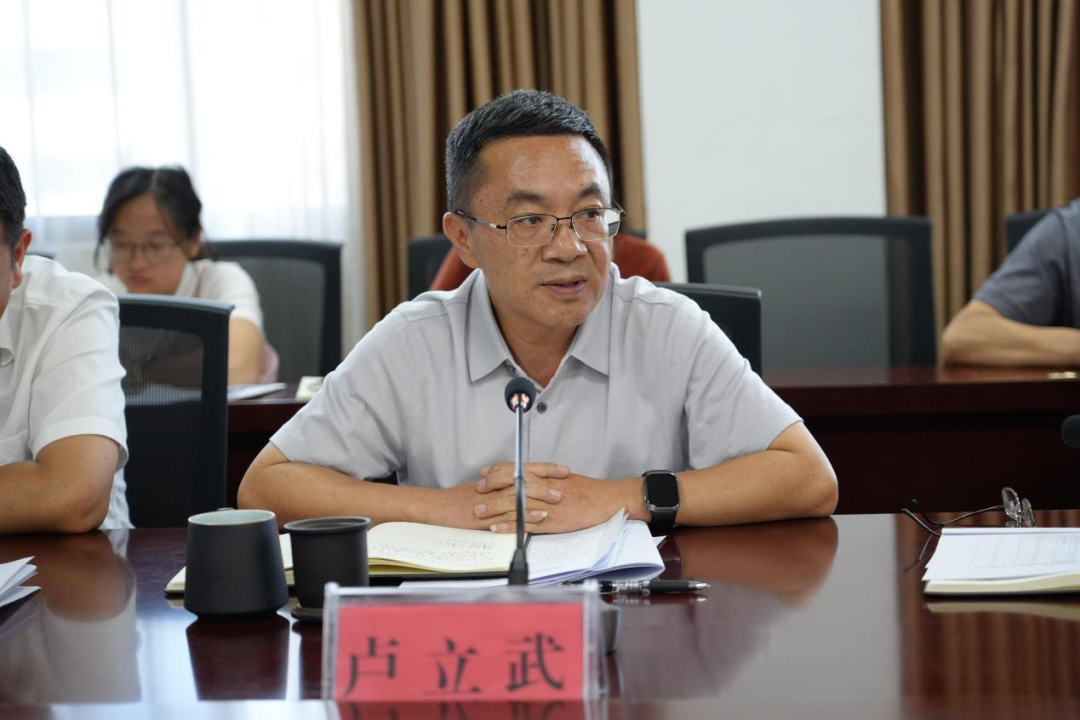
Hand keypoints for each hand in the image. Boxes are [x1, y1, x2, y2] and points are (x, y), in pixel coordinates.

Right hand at [426, 462, 566, 531]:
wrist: (434, 507)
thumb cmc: (455, 501)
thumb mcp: (479, 491)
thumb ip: (498, 490)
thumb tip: (517, 490)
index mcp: (496, 479)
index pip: (525, 468)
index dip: (545, 468)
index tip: (562, 470)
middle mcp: (495, 486)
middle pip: (526, 477)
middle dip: (548, 480)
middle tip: (565, 482)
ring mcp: (491, 500)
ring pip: (520, 493)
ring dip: (541, 495)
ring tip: (558, 498)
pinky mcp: (487, 515)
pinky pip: (509, 513)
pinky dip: (525, 513)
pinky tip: (539, 516)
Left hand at [480, 463, 639, 534]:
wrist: (607, 501)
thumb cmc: (590, 491)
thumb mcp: (566, 480)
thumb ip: (547, 480)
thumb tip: (533, 480)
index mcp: (547, 476)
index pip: (517, 470)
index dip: (498, 471)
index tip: (485, 473)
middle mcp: (544, 488)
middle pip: (511, 485)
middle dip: (491, 488)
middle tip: (477, 491)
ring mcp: (547, 506)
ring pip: (515, 504)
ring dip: (495, 508)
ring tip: (479, 512)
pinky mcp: (552, 522)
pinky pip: (526, 524)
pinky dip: (510, 525)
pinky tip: (498, 527)